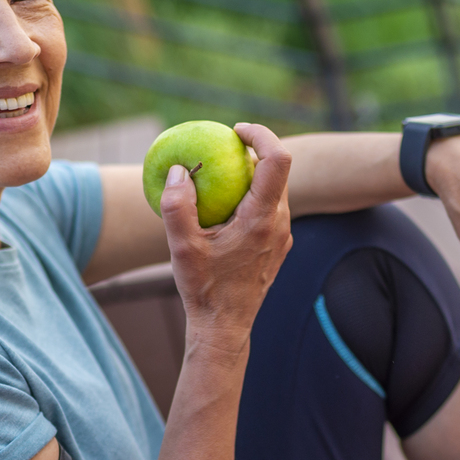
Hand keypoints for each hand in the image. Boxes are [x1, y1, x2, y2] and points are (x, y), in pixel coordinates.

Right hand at [160, 123, 292, 339]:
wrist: (224, 328)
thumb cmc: (203, 289)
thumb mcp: (181, 247)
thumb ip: (177, 205)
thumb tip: (180, 169)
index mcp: (261, 219)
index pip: (277, 159)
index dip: (261, 134)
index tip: (235, 131)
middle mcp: (279, 224)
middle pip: (278, 171)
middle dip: (254, 151)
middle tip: (222, 148)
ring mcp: (282, 236)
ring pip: (275, 191)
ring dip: (252, 176)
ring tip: (219, 176)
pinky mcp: (277, 246)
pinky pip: (270, 209)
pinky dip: (252, 197)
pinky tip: (224, 207)